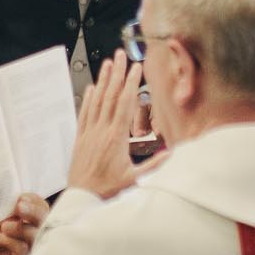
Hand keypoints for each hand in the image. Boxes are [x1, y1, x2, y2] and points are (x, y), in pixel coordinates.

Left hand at [0, 194, 48, 254]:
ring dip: (19, 228)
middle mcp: (29, 228)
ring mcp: (26, 244)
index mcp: (25, 215)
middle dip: (33, 212)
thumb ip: (8, 207)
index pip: (39, 206)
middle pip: (43, 219)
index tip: (22, 197)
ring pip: (35, 234)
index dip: (34, 201)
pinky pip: (22, 248)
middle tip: (20, 207)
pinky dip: (10, 242)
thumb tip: (19, 197)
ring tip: (4, 226)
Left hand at [66, 51, 156, 199]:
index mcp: (116, 138)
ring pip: (97, 101)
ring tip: (107, 63)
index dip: (131, 83)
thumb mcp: (135, 179)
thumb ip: (155, 165)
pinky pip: (84, 113)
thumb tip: (174, 153)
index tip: (136, 67)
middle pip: (110, 96)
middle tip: (120, 55)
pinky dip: (88, 98)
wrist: (82, 199)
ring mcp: (89, 133)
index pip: (125, 103)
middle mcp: (101, 131)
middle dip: (117, 73)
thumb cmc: (107, 190)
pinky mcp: (80, 138)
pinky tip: (91, 87)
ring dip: (103, 80)